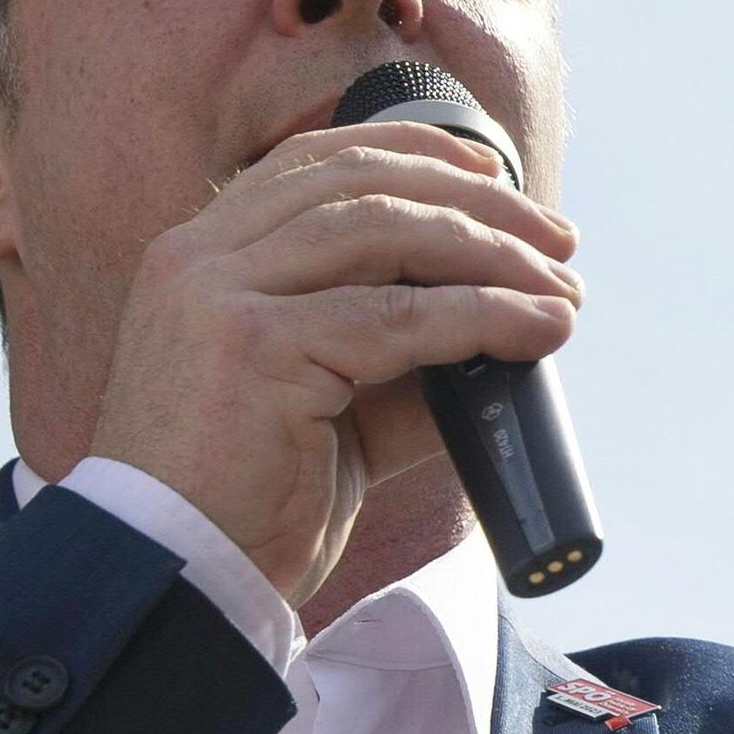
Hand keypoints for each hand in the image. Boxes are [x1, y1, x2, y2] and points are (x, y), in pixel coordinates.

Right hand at [86, 125, 581, 605]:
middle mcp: (198, 260)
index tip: (493, 176)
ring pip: (383, 232)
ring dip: (490, 252)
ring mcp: (219, 297)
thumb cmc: (239, 503)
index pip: (312, 163)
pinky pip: (395, 318)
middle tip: (558, 242)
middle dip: (475, 202)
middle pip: (359, 184)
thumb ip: (388, 360)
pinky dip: (480, 315)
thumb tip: (498, 333)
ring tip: (560, 288)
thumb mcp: (318, 408)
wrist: (173, 580)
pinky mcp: (255, 349)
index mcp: (198, 258)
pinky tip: (534, 329)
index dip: (411, 154)